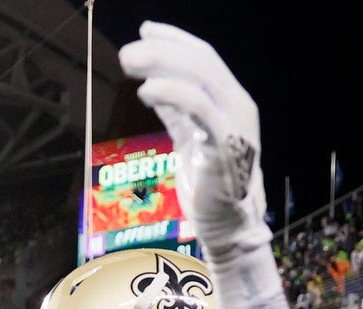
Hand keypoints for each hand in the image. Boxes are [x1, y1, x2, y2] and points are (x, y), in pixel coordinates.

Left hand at [119, 21, 270, 261]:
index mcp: (229, 99)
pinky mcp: (225, 145)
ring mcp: (234, 122)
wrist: (228, 223)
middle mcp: (237, 104)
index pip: (204, 57)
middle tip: (126, 53)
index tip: (144, 30)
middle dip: (161, 50)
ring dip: (162, 65)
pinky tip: (146, 91)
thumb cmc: (209, 182)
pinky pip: (200, 109)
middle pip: (201, 62)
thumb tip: (153, 84)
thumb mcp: (189, 137)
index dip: (175, 40)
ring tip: (129, 65)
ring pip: (201, 77)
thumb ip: (176, 111)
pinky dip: (173, 93)